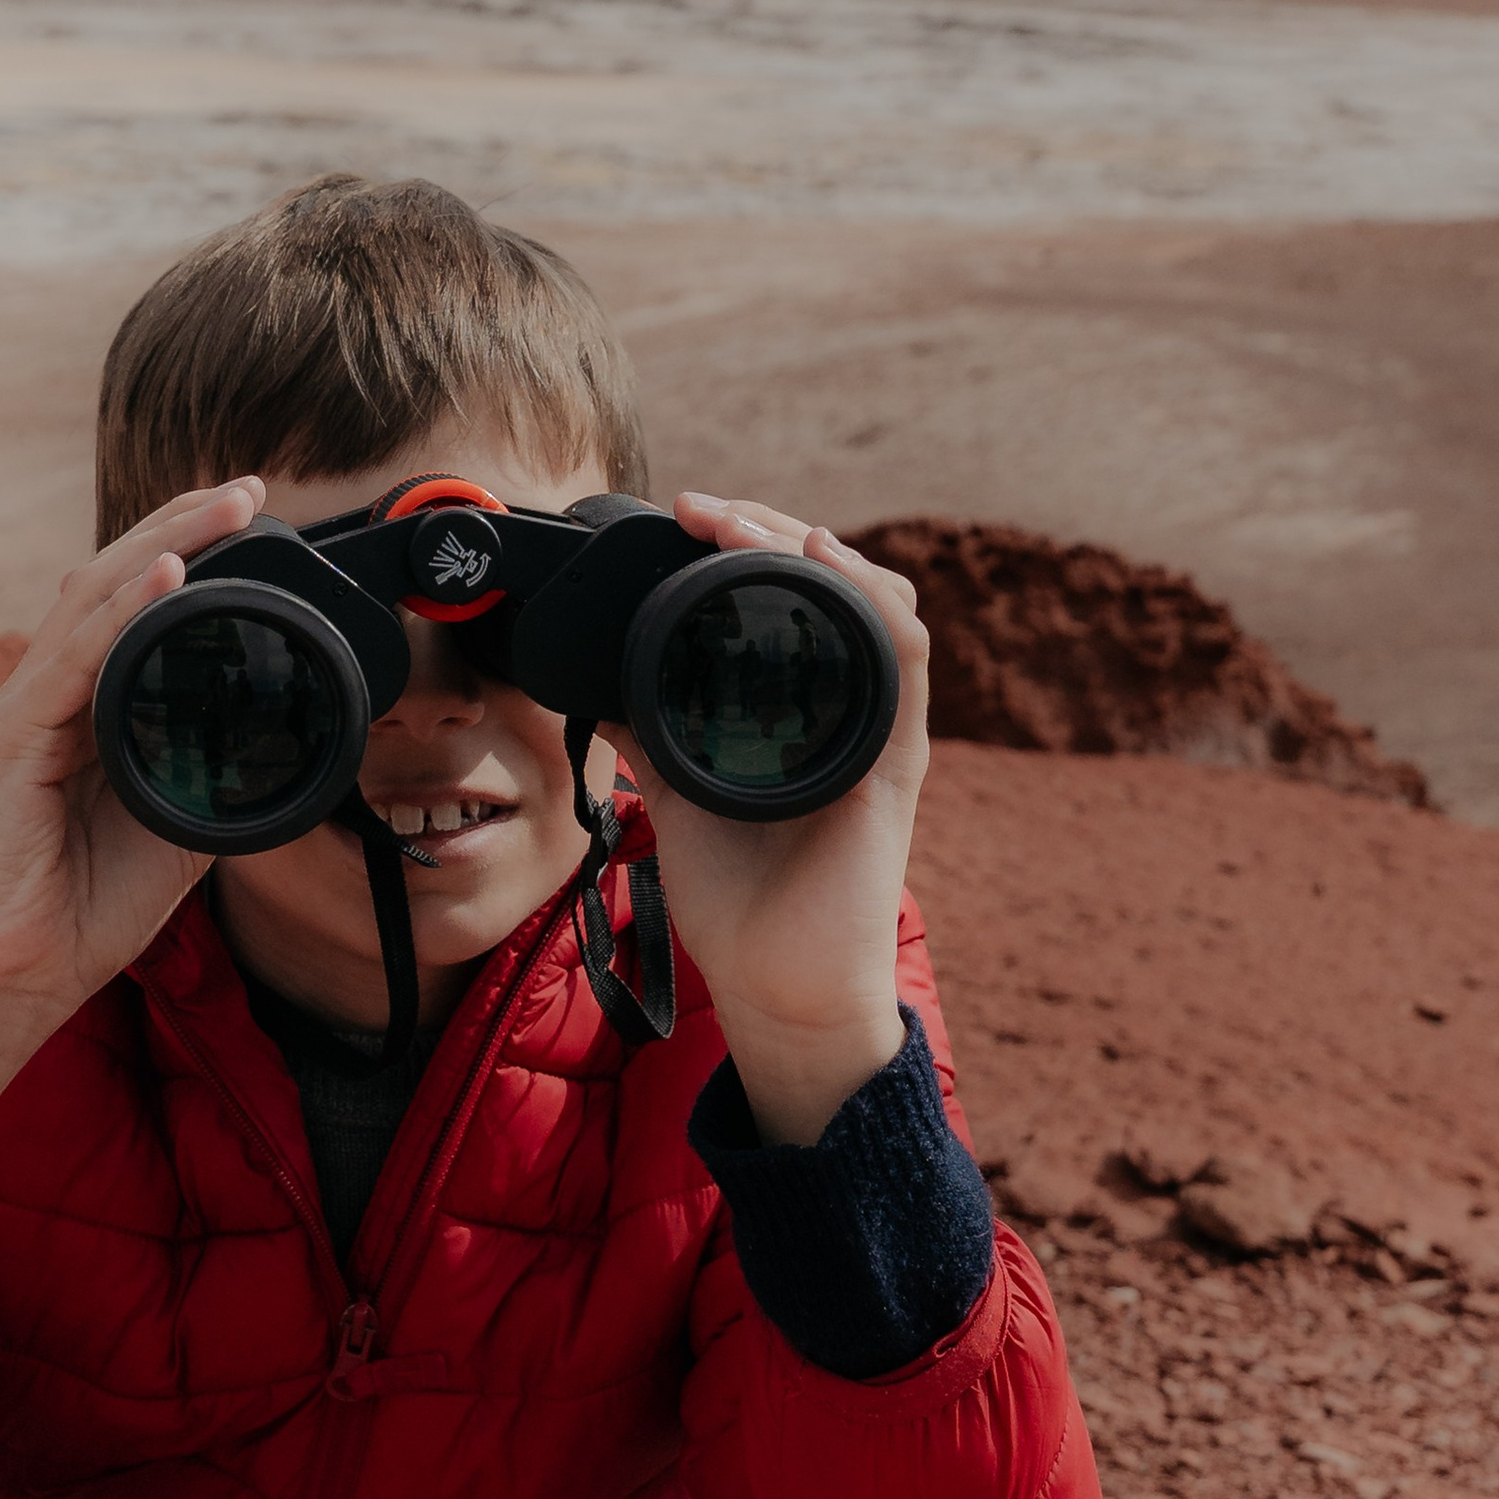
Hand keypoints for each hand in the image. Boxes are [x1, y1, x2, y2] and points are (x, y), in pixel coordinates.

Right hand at [0, 478, 263, 1212]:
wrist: (16, 981)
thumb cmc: (82, 911)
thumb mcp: (178, 828)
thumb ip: (211, 771)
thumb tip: (275, 736)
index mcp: (84, 708)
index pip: (133, 606)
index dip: (188, 555)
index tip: (250, 520)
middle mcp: (48, 695)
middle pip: (112, 583)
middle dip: (180, 529)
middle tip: (245, 490)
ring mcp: (25, 714)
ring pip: (93, 602)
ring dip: (161, 548)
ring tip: (218, 509)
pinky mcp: (14, 744)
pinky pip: (72, 661)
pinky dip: (121, 614)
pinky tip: (165, 577)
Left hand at [619, 495, 930, 1145]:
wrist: (779, 990)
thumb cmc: (743, 901)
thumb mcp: (678, 795)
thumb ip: (651, 736)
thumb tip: (595, 684)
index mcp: (806, 705)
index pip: (797, 592)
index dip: (750, 540)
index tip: (686, 512)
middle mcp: (851, 706)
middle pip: (835, 580)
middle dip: (770, 528)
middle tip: (705, 508)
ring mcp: (880, 730)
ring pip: (875, 602)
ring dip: (813, 549)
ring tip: (748, 525)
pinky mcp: (894, 764)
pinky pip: (902, 662)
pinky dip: (871, 604)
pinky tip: (830, 565)